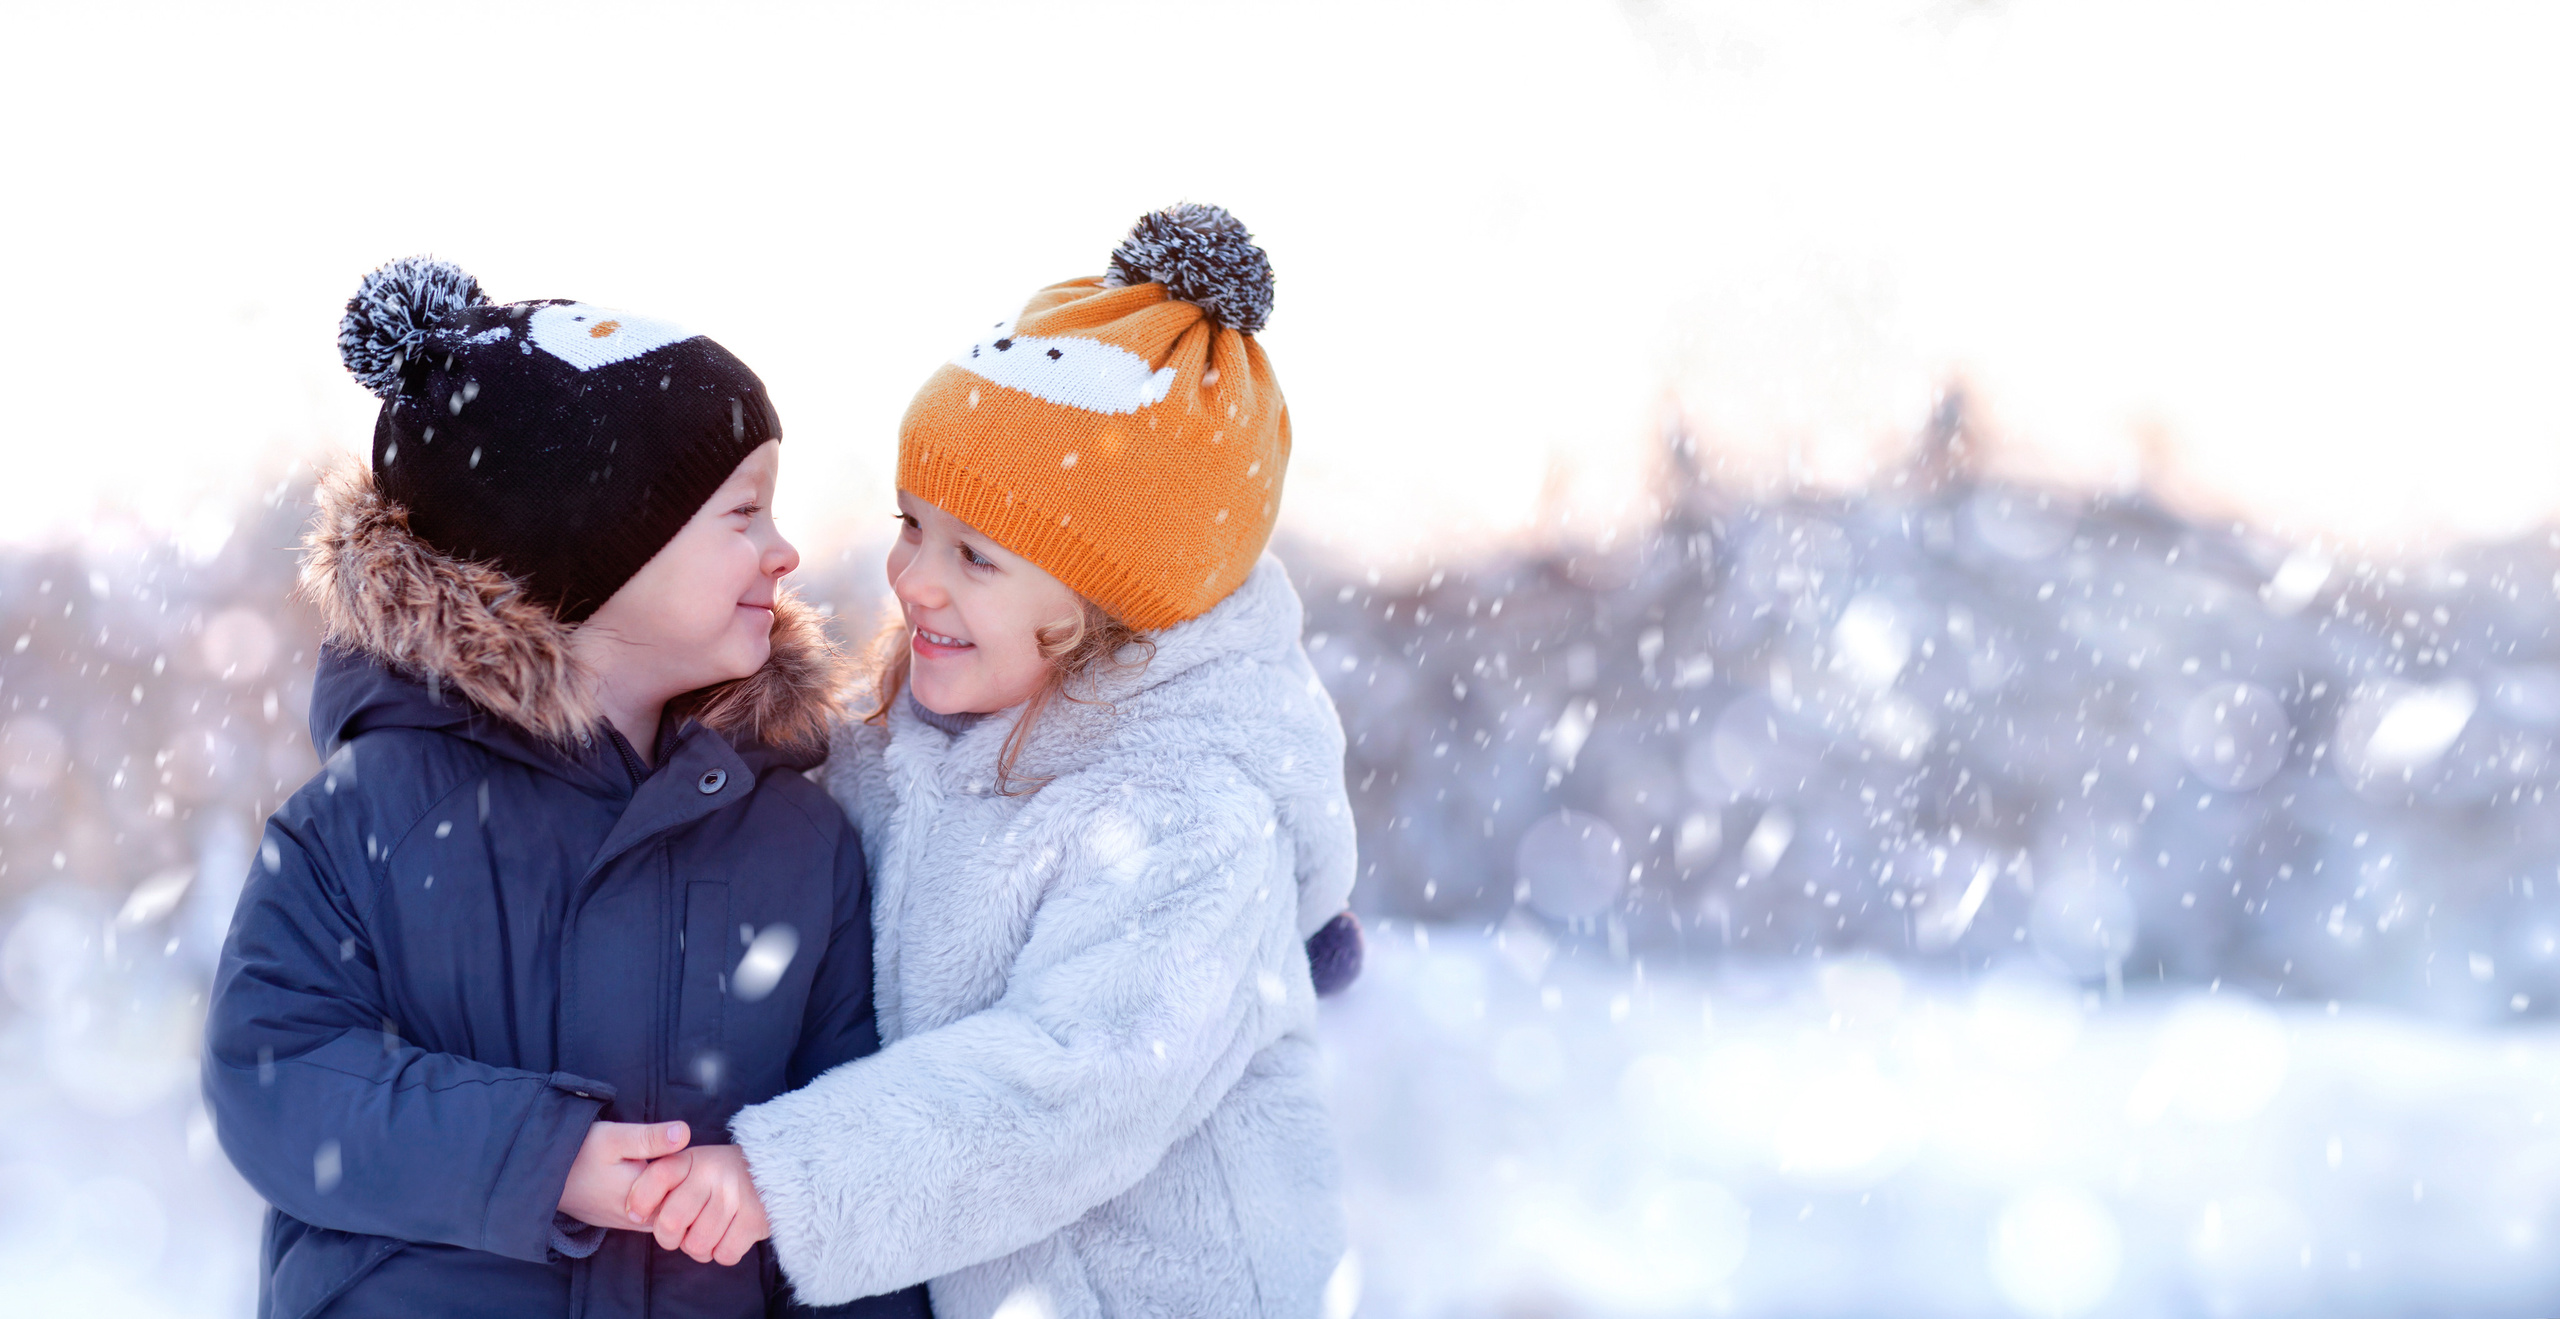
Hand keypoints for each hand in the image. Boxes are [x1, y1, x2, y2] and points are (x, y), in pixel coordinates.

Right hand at [558, 1120, 690, 1229]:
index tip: (696, 1157)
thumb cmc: (578, 1153)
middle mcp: (638, 1219)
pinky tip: (658, 1181)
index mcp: (644, 1200)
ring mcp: (629, 1223)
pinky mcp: (620, 1221)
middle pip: (680, 1207)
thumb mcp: (614, 1138)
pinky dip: (659, 1201)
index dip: (696, 1175)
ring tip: (674, 1170)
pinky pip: (651, 1216)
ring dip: (673, 1194)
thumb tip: (685, 1132)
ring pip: (666, 1214)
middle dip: (688, 1186)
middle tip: (689, 1163)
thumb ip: (650, 1137)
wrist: (541, 1176)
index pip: (688, 1196)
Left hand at [626, 1144, 771, 1265]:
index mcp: (694, 1159)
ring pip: (696, 1245)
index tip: (637, 1215)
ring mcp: (736, 1197)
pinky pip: (724, 1254)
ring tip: (708, 1232)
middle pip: (670, 1223)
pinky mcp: (755, 1219)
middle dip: (669, 1237)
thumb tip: (633, 1215)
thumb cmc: (720, 1177)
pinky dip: (723, 1252)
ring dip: (699, 1247)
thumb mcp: (692, 1165)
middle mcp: (714, 1175)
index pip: (657, 1177)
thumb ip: (662, 1181)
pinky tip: (728, 1236)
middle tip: (681, 1232)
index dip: (639, 1201)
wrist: (775, 1171)